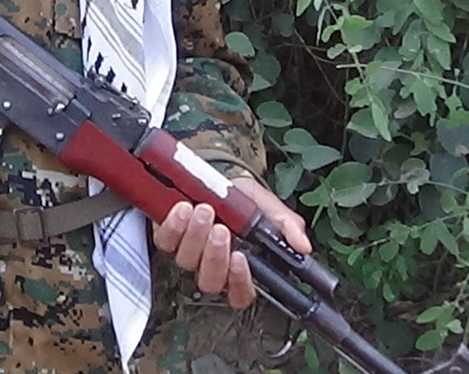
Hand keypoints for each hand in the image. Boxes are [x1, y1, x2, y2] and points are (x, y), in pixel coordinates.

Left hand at [152, 176, 311, 308]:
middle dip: (215, 256)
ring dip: (196, 236)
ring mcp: (188, 253)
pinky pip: (166, 241)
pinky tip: (182, 208)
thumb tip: (302, 245)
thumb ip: (285, 225)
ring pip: (187, 261)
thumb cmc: (240, 198)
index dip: (239, 283)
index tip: (241, 259)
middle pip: (210, 281)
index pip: (240, 294)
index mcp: (239, 265)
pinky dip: (174, 225)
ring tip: (204, 210)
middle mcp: (212, 265)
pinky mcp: (167, 237)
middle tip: (222, 230)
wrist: (213, 175)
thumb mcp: (266, 206)